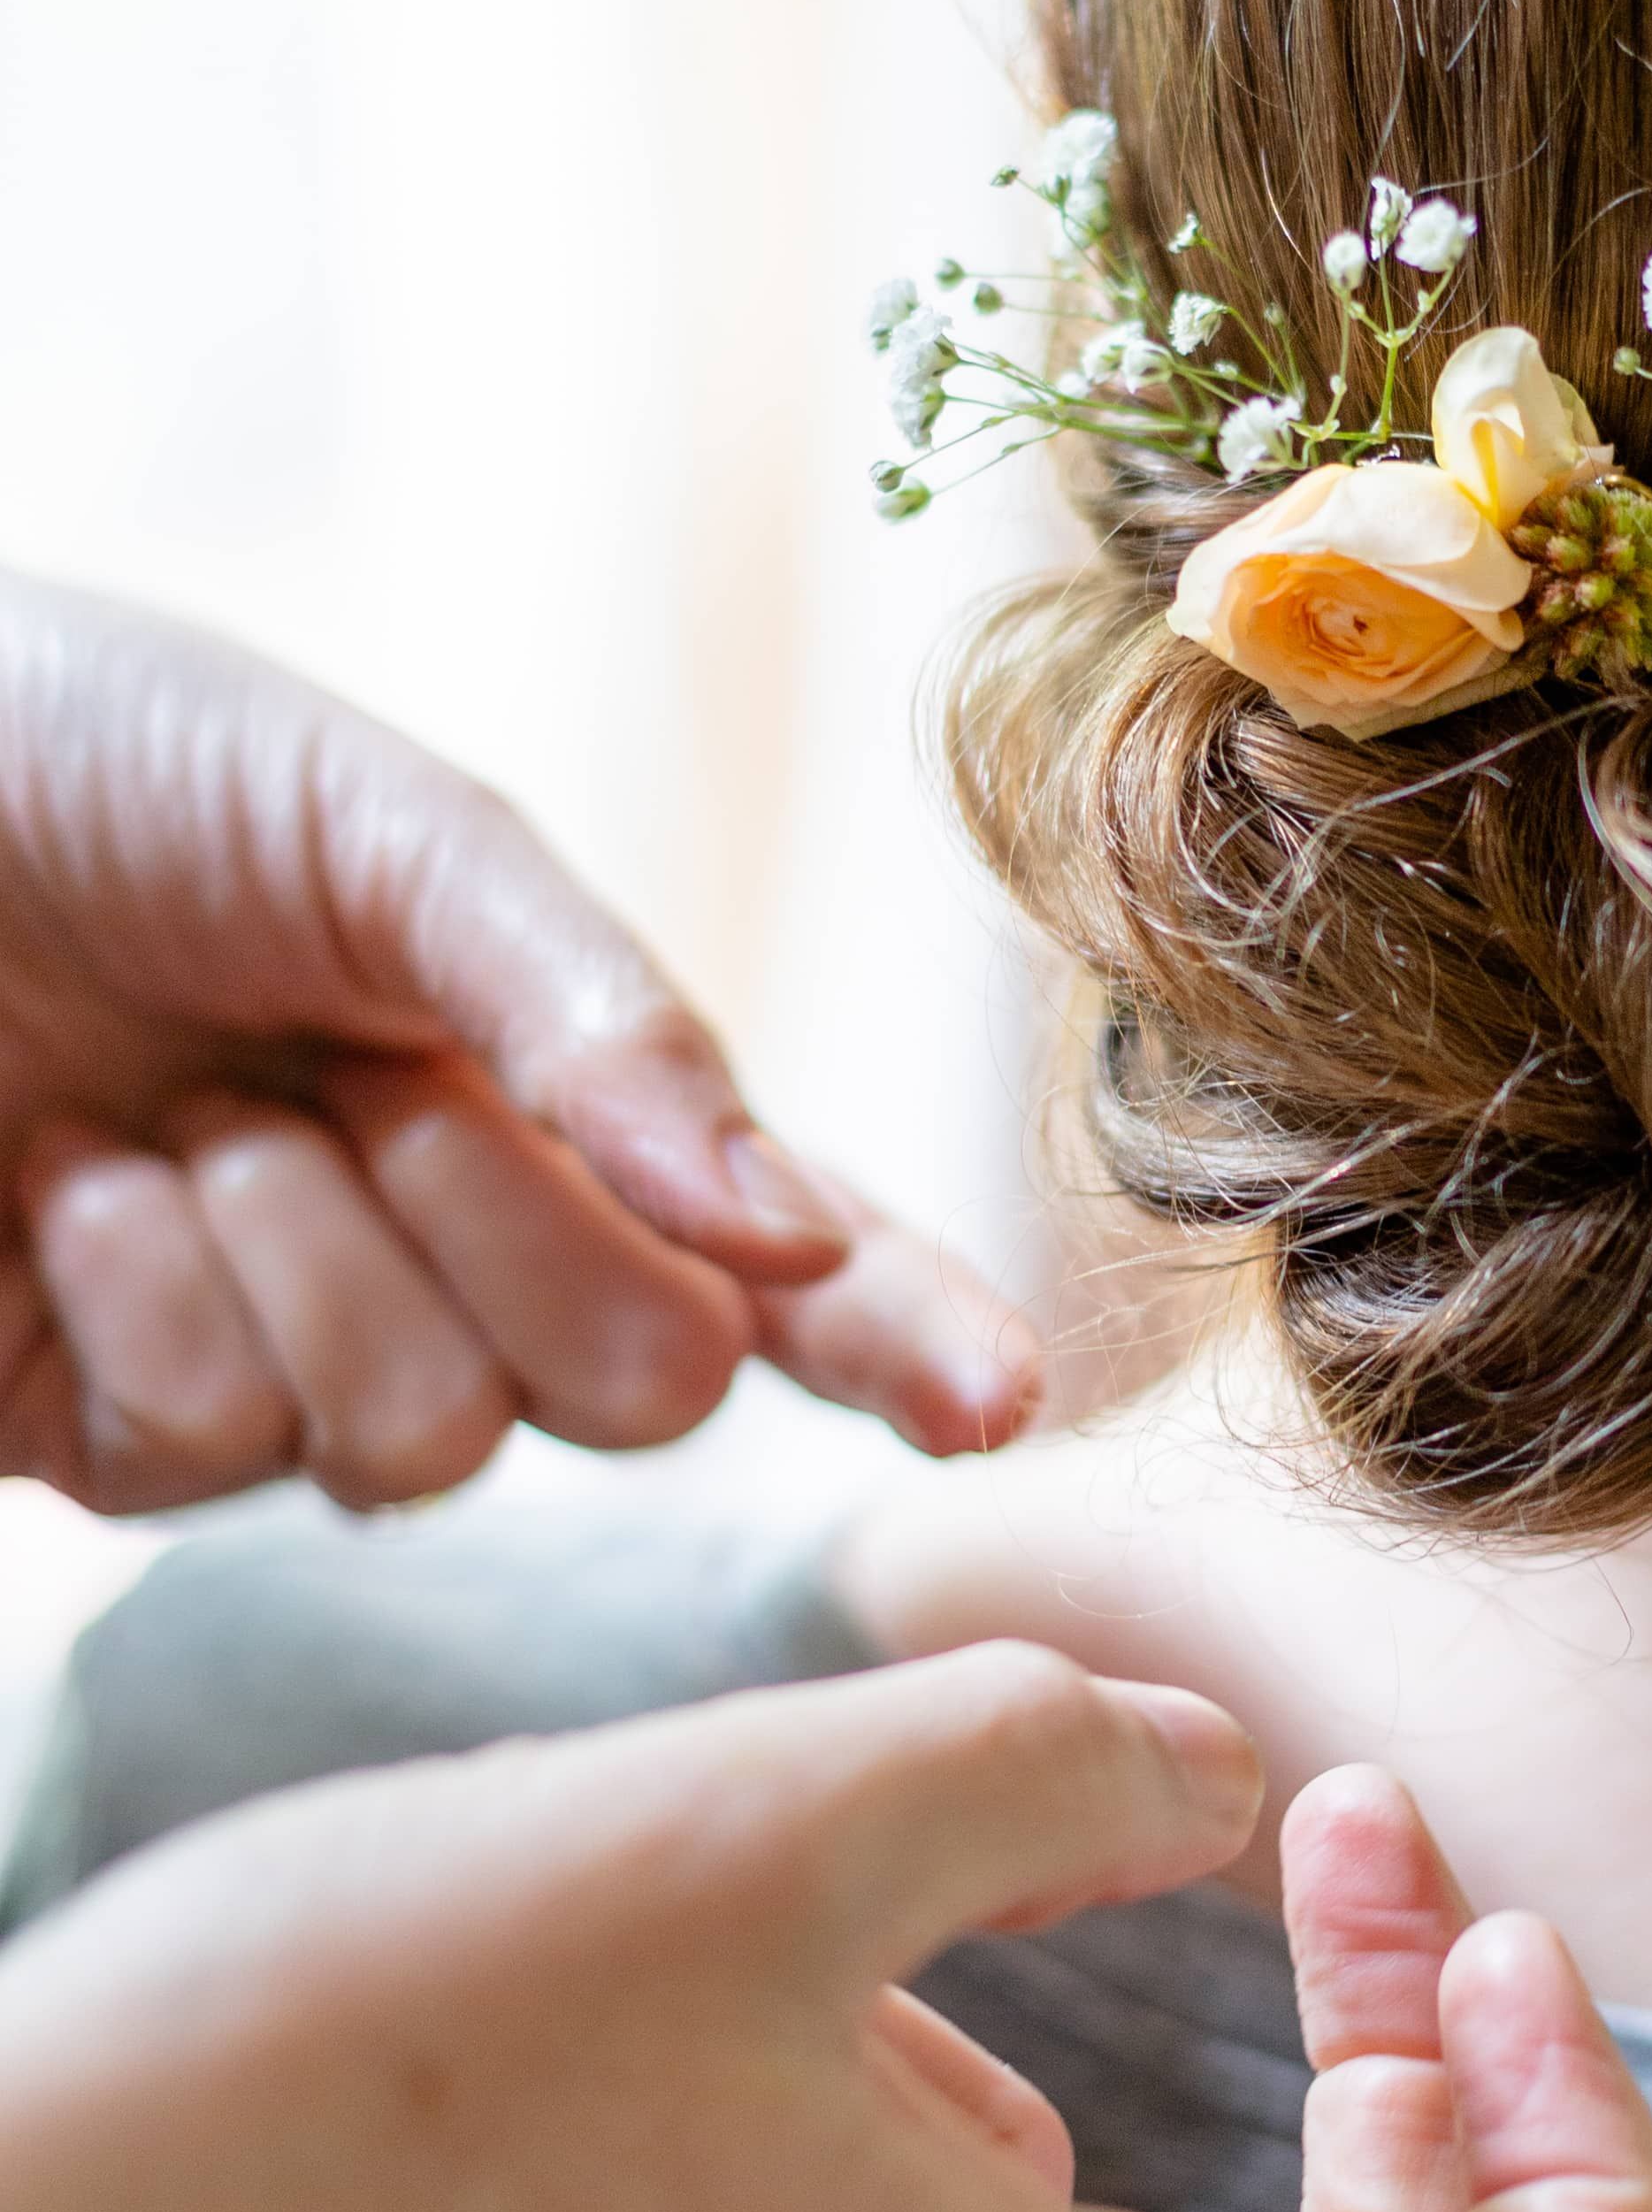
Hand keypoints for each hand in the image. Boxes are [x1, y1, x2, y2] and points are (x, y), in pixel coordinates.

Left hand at [0, 577, 1034, 1502]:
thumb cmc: (87, 757)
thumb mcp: (380, 827)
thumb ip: (600, 1019)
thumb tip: (785, 1236)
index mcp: (539, 1090)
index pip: (771, 1250)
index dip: (896, 1328)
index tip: (997, 1407)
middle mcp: (436, 1248)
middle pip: (636, 1383)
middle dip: (525, 1244)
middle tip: (372, 1101)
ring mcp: (275, 1356)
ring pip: (424, 1446)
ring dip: (301, 1250)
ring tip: (177, 1113)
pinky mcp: (101, 1437)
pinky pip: (213, 1454)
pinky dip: (145, 1293)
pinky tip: (59, 1192)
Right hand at [0, 1646, 1651, 2211]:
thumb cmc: (355, 2074)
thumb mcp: (764, 1819)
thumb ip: (1067, 1767)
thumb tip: (1224, 1787)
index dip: (1585, 2181)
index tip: (1490, 1938)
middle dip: (1402, 2090)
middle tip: (1347, 1838)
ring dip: (1191, 2118)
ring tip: (1055, 1875)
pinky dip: (992, 2183)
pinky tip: (833, 2001)